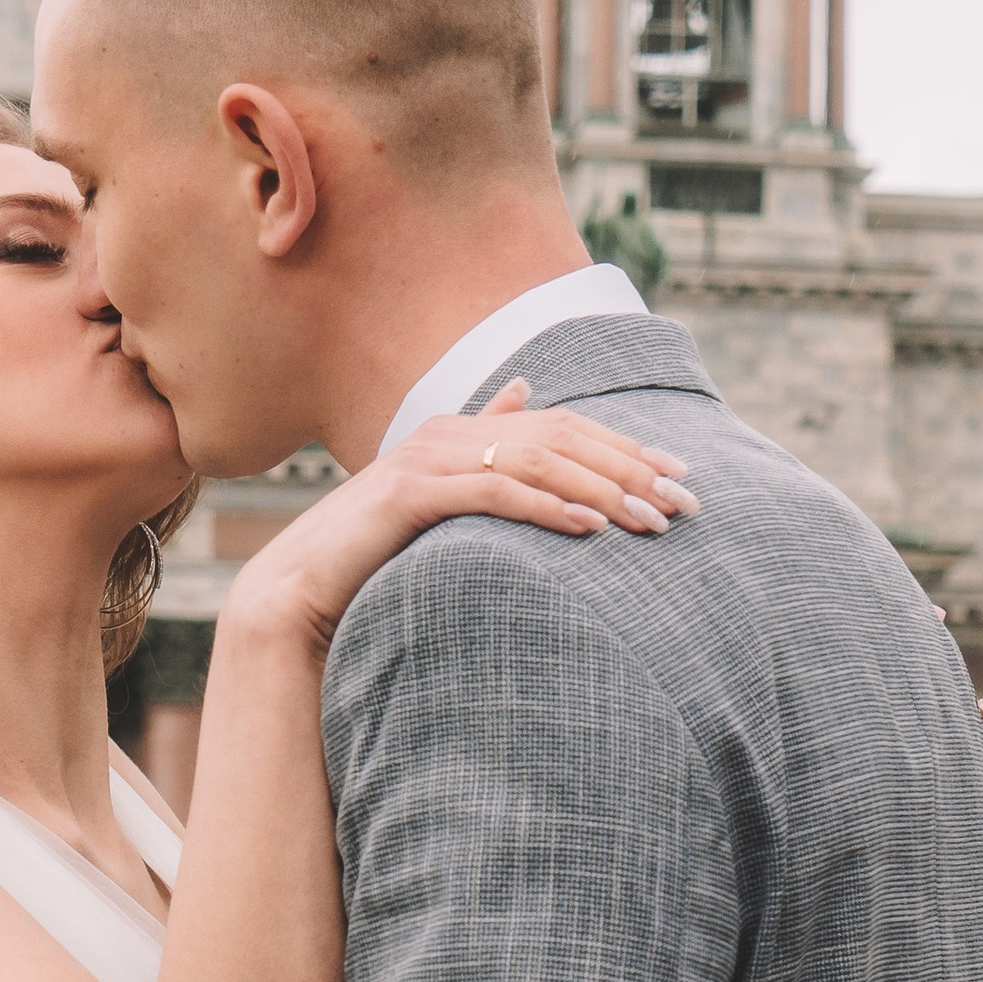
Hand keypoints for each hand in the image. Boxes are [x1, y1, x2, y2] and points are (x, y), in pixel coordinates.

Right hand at [228, 380, 698, 656]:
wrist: (299, 590)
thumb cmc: (372, 559)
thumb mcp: (438, 502)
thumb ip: (481, 452)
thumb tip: (524, 391)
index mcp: (458, 429)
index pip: (561, 426)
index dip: (624, 446)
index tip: (678, 473)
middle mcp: (446, 431)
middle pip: (560, 438)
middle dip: (629, 466)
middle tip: (683, 500)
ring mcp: (428, 457)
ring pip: (536, 461)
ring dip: (602, 489)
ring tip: (649, 519)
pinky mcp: (411, 493)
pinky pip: (495, 493)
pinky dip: (547, 508)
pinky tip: (589, 529)